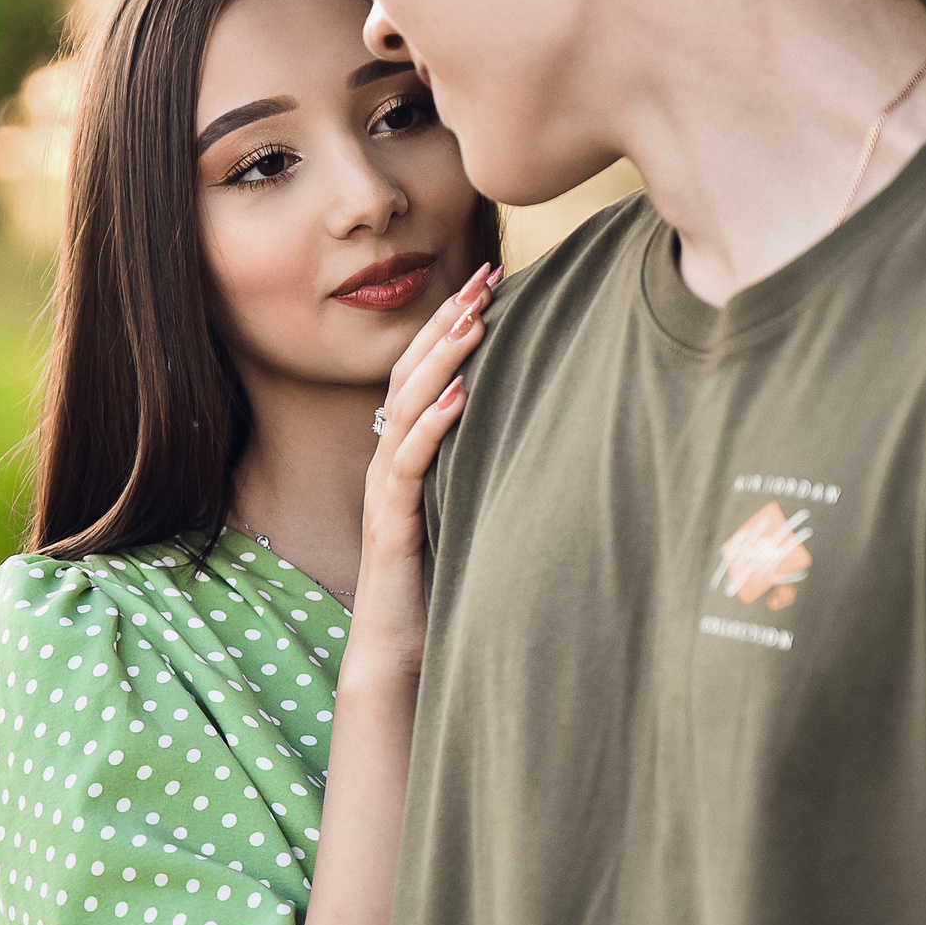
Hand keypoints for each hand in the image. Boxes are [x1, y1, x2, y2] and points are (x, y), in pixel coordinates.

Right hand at [348, 259, 497, 681]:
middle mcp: (390, 460)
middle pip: (409, 372)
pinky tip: (459, 399)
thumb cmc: (440, 578)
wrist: (401, 649)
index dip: (449, 320)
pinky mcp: (391, 524)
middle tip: (483, 275)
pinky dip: (431, 428)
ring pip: (404, 407)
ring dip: (440, 360)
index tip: (488, 277)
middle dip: (445, 320)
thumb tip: (539, 419)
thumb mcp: (469, 508)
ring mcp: (386, 490)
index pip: (422, 369)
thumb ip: (485, 464)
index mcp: (406, 451)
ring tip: (473, 322)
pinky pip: (407, 465)